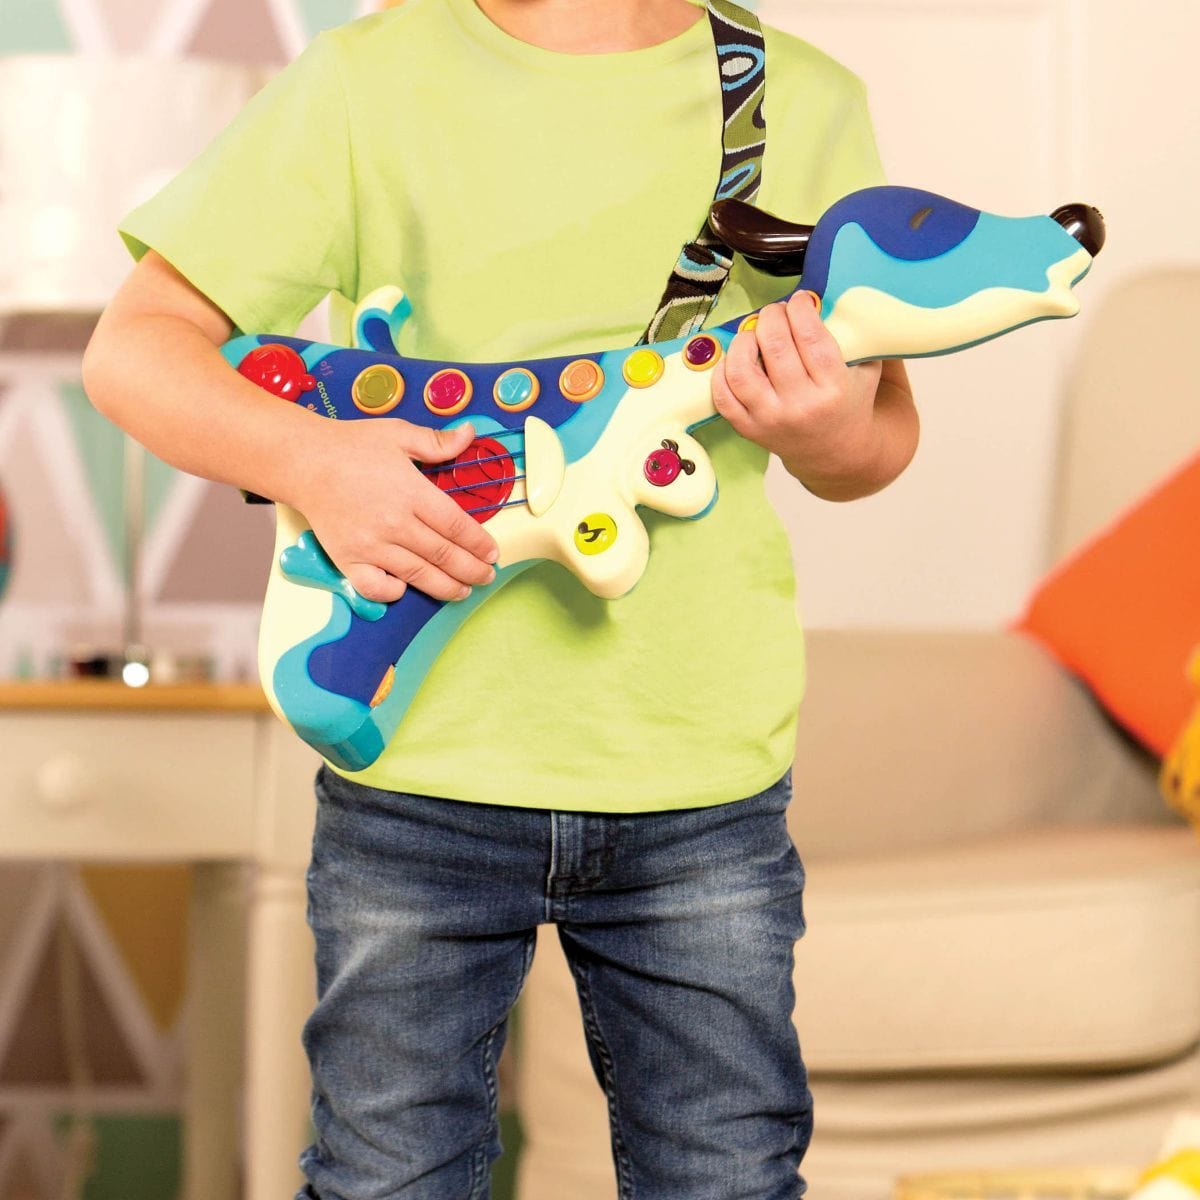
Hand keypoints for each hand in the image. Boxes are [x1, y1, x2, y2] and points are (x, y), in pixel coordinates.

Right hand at [288, 419, 499, 604]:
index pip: (457, 525)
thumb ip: (437, 441)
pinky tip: (407, 587)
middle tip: (486, 576)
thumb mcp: (399, 433)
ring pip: (418, 575)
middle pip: (444, 555)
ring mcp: (370, 545)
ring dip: (446, 587)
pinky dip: (394, 593)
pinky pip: (376, 588)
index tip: (492, 552)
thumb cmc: (351, 446)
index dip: (479, 543)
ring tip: (462, 590)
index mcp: (411, 492)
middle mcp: (394, 523)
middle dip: (471, 570)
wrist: (302, 461)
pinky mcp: (347, 560)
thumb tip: (470, 434)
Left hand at [711, 291, 883, 490]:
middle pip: (775, 346)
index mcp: (834, 389)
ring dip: (744, 341)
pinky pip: (722, 396)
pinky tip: (736, 359)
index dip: (800, 309)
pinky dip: (723, 371)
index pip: (810, 337)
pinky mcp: (749, 429)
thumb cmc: (848, 401)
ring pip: (741, 371)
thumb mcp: (866, 367)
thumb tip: (834, 290)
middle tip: (776, 312)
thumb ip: (855, 334)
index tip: (800, 300)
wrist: (837, 452)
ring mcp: (771, 420)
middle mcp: (801, 406)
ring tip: (754, 334)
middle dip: (771, 317)